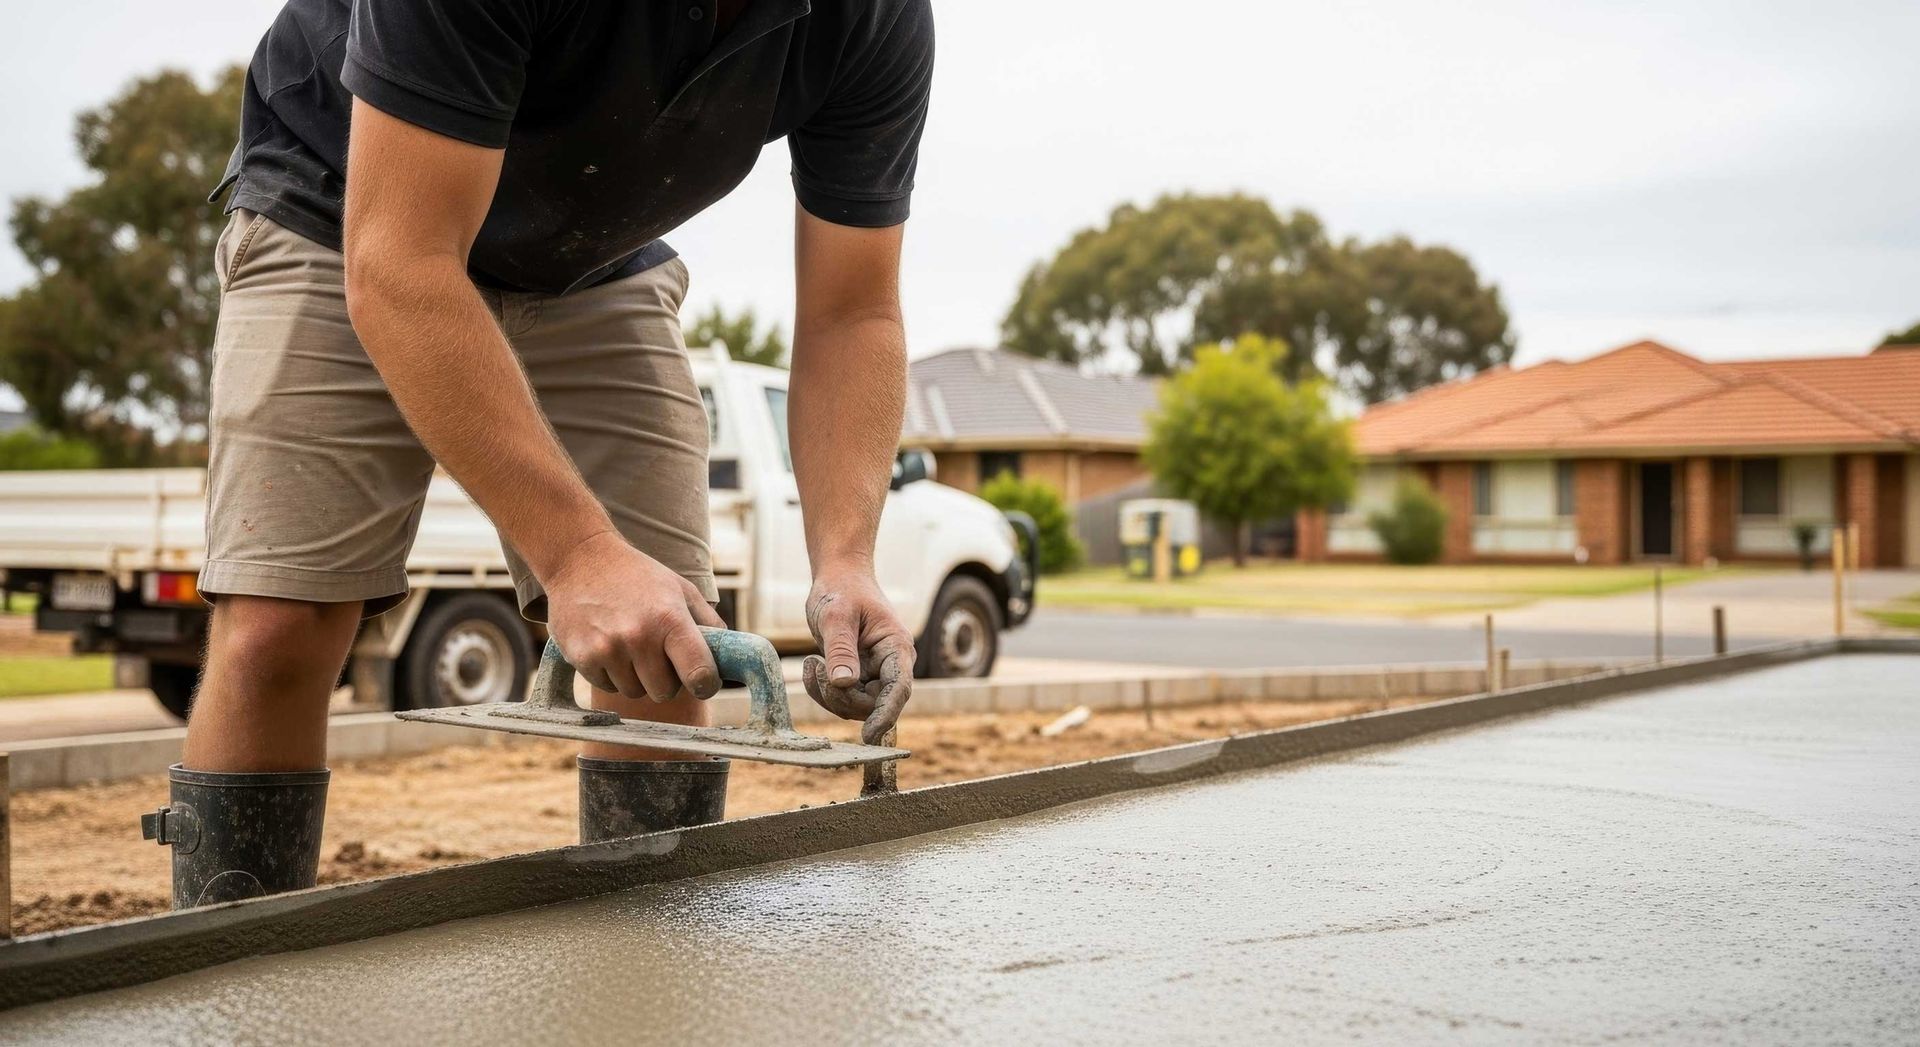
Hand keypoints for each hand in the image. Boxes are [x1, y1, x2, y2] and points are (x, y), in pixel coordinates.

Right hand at [544, 531, 724, 701]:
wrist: (579, 559)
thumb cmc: (637, 575)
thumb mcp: (680, 589)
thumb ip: (708, 623)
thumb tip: (729, 655)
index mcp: (670, 619)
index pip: (699, 674)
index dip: (705, 684)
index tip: (702, 682)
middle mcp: (639, 636)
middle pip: (664, 692)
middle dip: (665, 680)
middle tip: (657, 657)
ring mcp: (608, 648)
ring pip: (633, 692)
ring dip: (635, 678)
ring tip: (629, 646)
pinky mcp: (582, 657)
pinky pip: (606, 686)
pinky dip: (609, 674)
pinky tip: (606, 645)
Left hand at [802, 567, 914, 743]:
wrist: (839, 576)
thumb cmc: (842, 589)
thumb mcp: (836, 617)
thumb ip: (841, 651)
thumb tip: (844, 684)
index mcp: (896, 648)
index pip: (898, 689)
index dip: (886, 714)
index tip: (869, 736)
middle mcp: (891, 664)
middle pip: (873, 703)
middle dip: (841, 697)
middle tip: (816, 669)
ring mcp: (874, 672)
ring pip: (856, 705)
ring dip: (828, 694)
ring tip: (811, 663)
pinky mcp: (858, 675)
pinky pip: (843, 697)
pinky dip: (822, 690)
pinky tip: (810, 665)